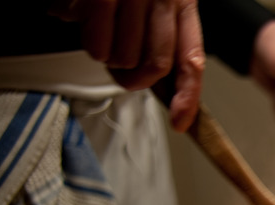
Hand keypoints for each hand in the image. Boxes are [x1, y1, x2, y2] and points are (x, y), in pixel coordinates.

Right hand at [48, 0, 204, 131]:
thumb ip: (163, 31)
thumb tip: (161, 80)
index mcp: (181, 1)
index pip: (191, 58)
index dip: (188, 96)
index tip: (182, 122)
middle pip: (155, 66)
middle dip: (134, 77)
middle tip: (119, 66)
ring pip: (123, 58)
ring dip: (107, 54)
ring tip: (99, 29)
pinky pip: (96, 45)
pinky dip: (87, 40)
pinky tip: (83, 17)